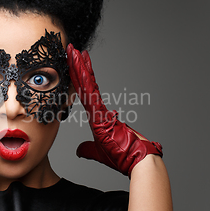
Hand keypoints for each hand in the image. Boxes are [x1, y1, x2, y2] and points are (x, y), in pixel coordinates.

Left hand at [66, 43, 162, 176]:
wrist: (137, 161)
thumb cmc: (122, 157)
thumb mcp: (99, 152)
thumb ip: (88, 149)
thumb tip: (79, 150)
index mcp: (97, 116)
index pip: (84, 92)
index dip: (78, 77)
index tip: (74, 63)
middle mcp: (99, 110)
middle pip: (85, 83)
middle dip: (78, 65)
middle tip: (72, 49)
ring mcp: (101, 110)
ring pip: (87, 84)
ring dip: (79, 67)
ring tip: (74, 51)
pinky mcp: (102, 114)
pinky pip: (90, 93)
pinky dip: (84, 80)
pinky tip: (79, 67)